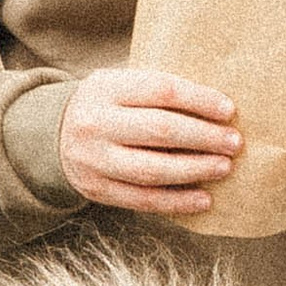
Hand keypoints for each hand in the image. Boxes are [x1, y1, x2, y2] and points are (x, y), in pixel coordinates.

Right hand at [59, 66, 238, 216]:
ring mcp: (95, 160)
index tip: (228, 110)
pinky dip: (177, 202)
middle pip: (160, 131)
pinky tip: (204, 199)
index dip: (199, 100)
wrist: (52, 135)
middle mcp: (97, 124)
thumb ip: (156, 91)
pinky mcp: (97, 189)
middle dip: (204, 137)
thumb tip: (216, 108)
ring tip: (224, 167)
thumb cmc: (105, 106)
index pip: (161, 91)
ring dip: (195, 170)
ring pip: (152, 170)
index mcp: (106, 89)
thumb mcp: (120, 84)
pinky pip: (142, 200)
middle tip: (234, 142)